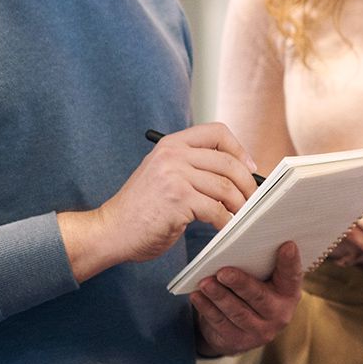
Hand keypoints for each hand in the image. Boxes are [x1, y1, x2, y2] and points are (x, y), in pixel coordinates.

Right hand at [59, 123, 260, 281]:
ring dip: (240, 205)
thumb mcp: (164, 174)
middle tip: (252, 199)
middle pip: (228, 162)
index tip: (250, 168)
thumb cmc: (142, 209)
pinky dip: (226, 221)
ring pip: (226, 187)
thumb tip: (238, 171)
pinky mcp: (178, 200)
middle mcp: (173, 155)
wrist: (110, 231)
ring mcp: (175, 177)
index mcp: (172, 144)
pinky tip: (225, 228)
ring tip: (241, 215)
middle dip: (247, 183)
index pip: (217, 132)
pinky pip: (216, 209)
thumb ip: (192, 166)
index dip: (239, 149)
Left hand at [192, 241, 302, 355]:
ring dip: (219, 296)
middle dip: (240, 284)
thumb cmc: (253, 293)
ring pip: (237, 312)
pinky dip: (207, 308)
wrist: (242, 331)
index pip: (292, 275)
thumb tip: (239, 238)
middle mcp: (279, 314)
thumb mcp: (264, 280)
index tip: (287, 245)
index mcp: (289, 293)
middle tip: (223, 272)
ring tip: (205, 283)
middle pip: (259, 297)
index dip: (290, 261)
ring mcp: (260, 331)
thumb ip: (261, 264)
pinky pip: (220, 323)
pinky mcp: (238, 342)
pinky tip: (198, 296)